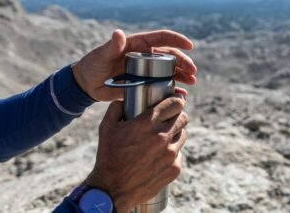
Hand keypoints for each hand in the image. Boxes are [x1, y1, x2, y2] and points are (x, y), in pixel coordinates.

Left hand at [72, 29, 196, 100]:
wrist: (87, 84)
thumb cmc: (93, 64)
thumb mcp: (102, 54)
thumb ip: (112, 45)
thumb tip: (119, 33)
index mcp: (138, 44)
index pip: (162, 38)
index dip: (177, 40)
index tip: (190, 45)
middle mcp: (146, 56)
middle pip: (170, 56)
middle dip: (184, 62)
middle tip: (193, 71)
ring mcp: (147, 71)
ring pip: (170, 71)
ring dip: (183, 75)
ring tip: (192, 82)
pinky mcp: (145, 84)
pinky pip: (163, 86)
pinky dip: (173, 90)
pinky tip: (182, 95)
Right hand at [84, 95, 188, 211]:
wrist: (112, 189)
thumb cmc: (108, 157)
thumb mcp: (106, 128)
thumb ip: (116, 108)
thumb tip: (124, 100)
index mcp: (147, 123)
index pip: (176, 104)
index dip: (176, 101)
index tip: (175, 103)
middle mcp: (162, 136)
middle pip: (183, 118)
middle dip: (177, 116)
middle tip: (168, 120)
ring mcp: (171, 154)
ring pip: (182, 135)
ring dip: (175, 135)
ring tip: (162, 140)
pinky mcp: (175, 168)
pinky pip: (179, 154)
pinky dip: (172, 154)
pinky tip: (159, 157)